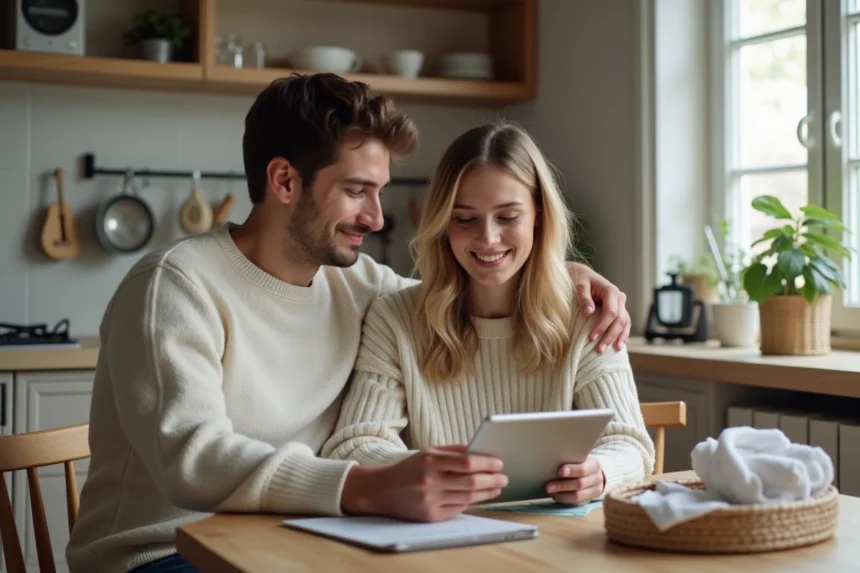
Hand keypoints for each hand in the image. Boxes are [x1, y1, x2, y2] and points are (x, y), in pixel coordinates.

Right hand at [340, 444, 507, 521]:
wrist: (381, 490)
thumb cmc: (408, 469)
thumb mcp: (428, 453)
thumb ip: (455, 451)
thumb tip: (481, 451)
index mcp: (430, 461)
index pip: (467, 462)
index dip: (487, 463)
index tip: (499, 463)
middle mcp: (430, 481)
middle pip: (471, 482)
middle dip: (492, 480)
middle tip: (504, 478)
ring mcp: (430, 500)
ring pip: (468, 498)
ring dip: (486, 493)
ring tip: (496, 487)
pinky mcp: (430, 516)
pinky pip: (458, 509)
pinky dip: (471, 502)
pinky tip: (479, 496)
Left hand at [545, 455, 604, 505]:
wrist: (593, 474)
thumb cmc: (581, 462)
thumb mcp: (580, 457)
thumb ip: (571, 459)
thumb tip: (552, 459)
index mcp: (594, 465)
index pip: (583, 469)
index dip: (572, 470)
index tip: (560, 471)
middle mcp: (596, 479)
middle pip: (579, 484)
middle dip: (562, 485)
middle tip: (548, 486)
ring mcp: (594, 492)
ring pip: (577, 496)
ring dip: (561, 494)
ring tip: (549, 491)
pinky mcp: (588, 500)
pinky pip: (575, 503)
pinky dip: (563, 499)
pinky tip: (555, 495)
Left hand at [566, 262, 630, 352]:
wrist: (583, 275)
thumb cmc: (580, 280)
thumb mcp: (579, 285)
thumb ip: (584, 298)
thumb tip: (589, 313)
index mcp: (611, 291)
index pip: (610, 312)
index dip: (602, 326)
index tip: (591, 337)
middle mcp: (619, 298)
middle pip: (619, 320)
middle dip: (610, 336)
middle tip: (600, 349)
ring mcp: (621, 304)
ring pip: (625, 323)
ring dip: (619, 337)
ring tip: (614, 351)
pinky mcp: (619, 310)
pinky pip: (625, 323)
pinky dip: (623, 334)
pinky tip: (619, 345)